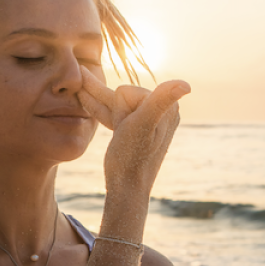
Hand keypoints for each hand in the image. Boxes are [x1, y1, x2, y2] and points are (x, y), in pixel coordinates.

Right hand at [78, 67, 189, 193]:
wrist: (125, 188)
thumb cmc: (131, 159)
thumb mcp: (143, 125)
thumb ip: (160, 101)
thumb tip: (186, 85)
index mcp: (166, 107)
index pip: (127, 92)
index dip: (118, 111)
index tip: (125, 131)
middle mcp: (160, 111)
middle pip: (121, 98)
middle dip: (101, 98)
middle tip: (82, 77)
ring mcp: (147, 121)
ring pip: (114, 106)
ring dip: (94, 96)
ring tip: (78, 83)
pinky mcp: (135, 130)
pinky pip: (113, 116)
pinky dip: (97, 107)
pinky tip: (84, 96)